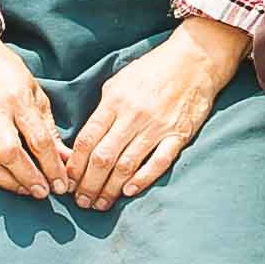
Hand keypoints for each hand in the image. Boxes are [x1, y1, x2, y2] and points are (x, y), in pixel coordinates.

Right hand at [0, 20, 75, 198]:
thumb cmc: (9, 76)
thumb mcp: (36, 94)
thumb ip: (50, 130)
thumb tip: (67, 160)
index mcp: (17, 99)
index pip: (37, 140)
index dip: (52, 166)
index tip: (62, 184)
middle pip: (10, 154)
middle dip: (30, 178)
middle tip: (44, 193)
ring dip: (7, 183)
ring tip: (24, 190)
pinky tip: (1, 179)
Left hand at [62, 18, 242, 211]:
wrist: (196, 59)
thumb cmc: (154, 69)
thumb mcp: (120, 81)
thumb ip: (104, 109)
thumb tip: (88, 138)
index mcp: (115, 101)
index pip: (87, 139)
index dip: (75, 165)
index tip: (69, 181)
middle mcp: (133, 116)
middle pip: (103, 158)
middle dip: (88, 184)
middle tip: (81, 202)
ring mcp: (157, 127)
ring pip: (127, 166)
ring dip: (110, 189)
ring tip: (100, 204)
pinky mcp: (178, 135)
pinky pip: (158, 163)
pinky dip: (142, 180)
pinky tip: (129, 192)